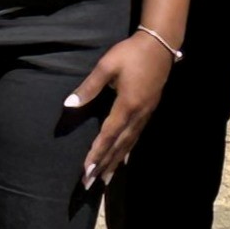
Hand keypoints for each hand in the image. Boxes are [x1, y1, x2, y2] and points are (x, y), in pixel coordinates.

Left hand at [62, 28, 177, 185]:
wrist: (160, 44)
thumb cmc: (131, 52)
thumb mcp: (107, 66)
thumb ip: (89, 87)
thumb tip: (69, 104)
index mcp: (127, 105)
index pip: (108, 135)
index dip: (96, 154)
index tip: (86, 171)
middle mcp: (138, 115)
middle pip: (119, 146)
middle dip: (103, 165)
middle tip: (90, 184)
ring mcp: (145, 114)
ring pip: (129, 144)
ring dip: (115, 162)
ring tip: (104, 179)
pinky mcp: (149, 110)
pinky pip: (136, 137)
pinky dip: (126, 151)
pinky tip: (122, 158)